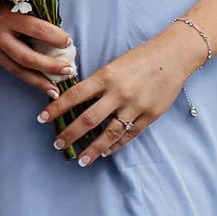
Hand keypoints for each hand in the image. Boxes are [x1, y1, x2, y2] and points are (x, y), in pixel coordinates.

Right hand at [0, 0, 76, 94]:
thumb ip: (27, 6)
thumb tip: (54, 18)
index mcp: (5, 16)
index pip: (35, 29)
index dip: (54, 36)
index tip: (69, 41)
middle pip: (27, 57)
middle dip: (50, 66)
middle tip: (69, 70)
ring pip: (17, 69)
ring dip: (38, 81)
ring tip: (55, 91)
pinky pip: (8, 67)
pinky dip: (24, 75)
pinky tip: (37, 82)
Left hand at [38, 30, 200, 165]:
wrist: (174, 55)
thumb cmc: (141, 57)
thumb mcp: (114, 65)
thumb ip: (97, 83)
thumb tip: (75, 102)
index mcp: (106, 76)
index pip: (74, 95)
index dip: (56, 108)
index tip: (42, 119)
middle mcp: (119, 93)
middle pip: (89, 119)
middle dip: (71, 134)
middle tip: (58, 145)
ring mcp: (135, 106)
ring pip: (110, 133)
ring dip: (93, 149)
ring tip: (81, 160)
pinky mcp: (150, 115)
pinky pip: (129, 135)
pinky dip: (116, 145)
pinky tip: (106, 152)